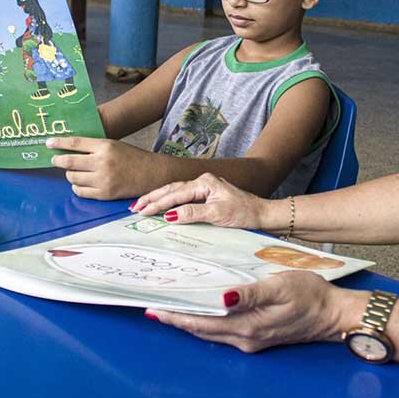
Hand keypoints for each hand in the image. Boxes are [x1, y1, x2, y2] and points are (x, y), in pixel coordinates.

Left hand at [47, 136, 154, 199]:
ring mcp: (103, 180)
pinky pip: (80, 191)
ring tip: (76, 172)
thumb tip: (68, 149)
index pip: (75, 143)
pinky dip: (77, 186)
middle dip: (58, 161)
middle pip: (69, 162)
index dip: (59, 143)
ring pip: (73, 177)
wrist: (152, 174)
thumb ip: (93, 147)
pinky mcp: (104, 194)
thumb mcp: (114, 145)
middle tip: (55, 160)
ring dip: (71, 174)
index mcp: (105, 146)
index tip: (49, 143)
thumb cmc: (132, 158)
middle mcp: (103, 162)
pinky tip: (82, 182)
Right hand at [130, 172, 269, 228]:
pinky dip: (170, 201)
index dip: (157, 203)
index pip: (175, 194)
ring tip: (142, 206)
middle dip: (153, 198)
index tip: (142, 211)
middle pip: (172, 189)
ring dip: (159, 199)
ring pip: (176, 192)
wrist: (262, 214)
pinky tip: (162, 206)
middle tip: (135, 207)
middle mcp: (203, 182)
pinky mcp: (207, 196)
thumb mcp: (217, 214)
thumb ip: (192, 214)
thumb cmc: (244, 212)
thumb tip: (170, 215)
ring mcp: (205, 188)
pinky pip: (183, 197)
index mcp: (205, 182)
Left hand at [146, 271, 360, 352]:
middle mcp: (244, 337)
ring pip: (209, 331)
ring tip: (168, 309)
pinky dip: (206, 321)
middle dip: (175, 319)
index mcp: (247, 326)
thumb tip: (223, 298)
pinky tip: (201, 312)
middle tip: (151, 307)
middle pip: (200, 329)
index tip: (153, 307)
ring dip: (188, 321)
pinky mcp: (256, 337)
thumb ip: (251, 293)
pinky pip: (222, 331)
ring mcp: (250, 340)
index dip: (176, 315)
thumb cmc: (310, 295)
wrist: (333, 314)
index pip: (201, 321)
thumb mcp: (281, 286)